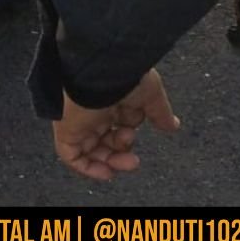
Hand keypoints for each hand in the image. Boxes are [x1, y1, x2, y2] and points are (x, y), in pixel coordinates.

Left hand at [51, 69, 179, 182]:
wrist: (103, 69)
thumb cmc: (125, 75)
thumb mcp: (150, 95)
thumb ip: (159, 112)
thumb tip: (172, 125)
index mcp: (109, 97)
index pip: (116, 123)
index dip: (127, 135)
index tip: (135, 133)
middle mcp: (92, 108)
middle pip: (104, 140)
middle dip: (122, 152)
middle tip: (133, 159)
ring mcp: (79, 119)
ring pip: (90, 150)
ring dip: (111, 162)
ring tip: (128, 161)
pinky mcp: (66, 129)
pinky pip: (71, 155)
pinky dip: (88, 168)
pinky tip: (107, 171)